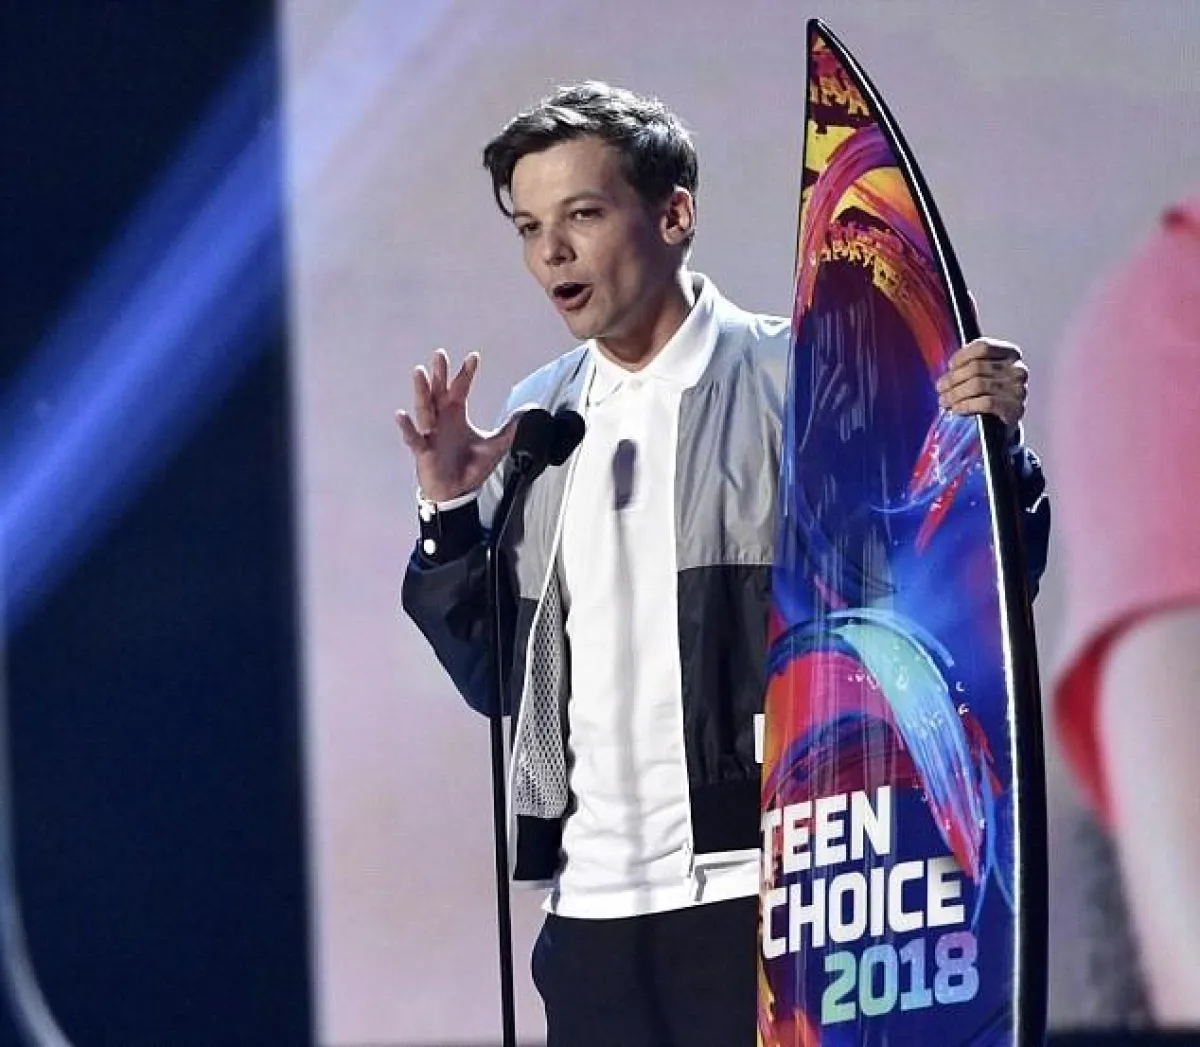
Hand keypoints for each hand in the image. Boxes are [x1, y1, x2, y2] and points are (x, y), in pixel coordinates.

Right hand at [395, 349, 521, 501]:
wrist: (456, 492)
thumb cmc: (469, 466)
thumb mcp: (495, 446)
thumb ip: (510, 428)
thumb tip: (530, 412)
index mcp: (456, 413)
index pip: (460, 387)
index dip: (466, 373)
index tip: (474, 358)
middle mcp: (441, 418)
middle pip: (438, 390)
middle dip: (439, 373)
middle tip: (440, 354)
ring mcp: (430, 433)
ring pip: (424, 408)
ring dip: (421, 390)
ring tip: (418, 372)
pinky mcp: (423, 450)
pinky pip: (413, 437)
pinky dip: (407, 427)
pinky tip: (401, 415)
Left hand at [936, 337, 1028, 434]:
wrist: (1003, 421)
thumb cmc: (989, 393)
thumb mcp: (982, 374)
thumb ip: (969, 365)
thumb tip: (947, 370)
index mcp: (1010, 354)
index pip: (983, 347)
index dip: (962, 356)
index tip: (950, 367)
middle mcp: (1018, 369)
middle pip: (977, 367)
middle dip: (953, 379)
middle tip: (940, 388)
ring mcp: (1018, 389)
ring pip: (978, 385)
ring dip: (955, 394)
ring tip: (944, 400)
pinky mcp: (1015, 408)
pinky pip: (986, 403)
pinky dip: (966, 405)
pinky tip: (956, 408)